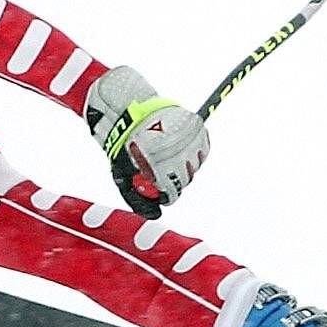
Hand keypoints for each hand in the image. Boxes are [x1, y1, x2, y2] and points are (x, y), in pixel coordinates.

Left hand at [84, 66, 209, 218]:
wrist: (131, 111)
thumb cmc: (126, 146)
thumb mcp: (124, 174)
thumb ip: (137, 197)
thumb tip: (156, 214)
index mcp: (158, 164)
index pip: (172, 192)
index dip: (168, 195)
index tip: (164, 193)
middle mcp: (176, 151)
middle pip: (185, 179)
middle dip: (175, 179)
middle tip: (165, 172)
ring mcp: (188, 139)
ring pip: (195, 165)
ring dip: (185, 166)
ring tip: (169, 156)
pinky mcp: (197, 129)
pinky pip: (202, 151)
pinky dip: (194, 153)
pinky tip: (180, 148)